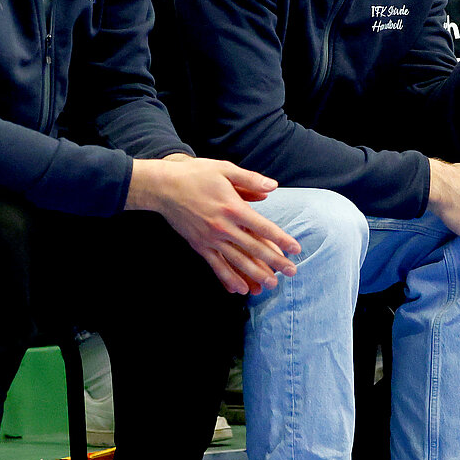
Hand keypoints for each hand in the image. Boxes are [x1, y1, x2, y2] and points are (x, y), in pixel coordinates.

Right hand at [127, 157, 301, 294]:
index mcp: (233, 207)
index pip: (263, 227)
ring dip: (256, 274)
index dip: (281, 239)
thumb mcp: (224, 169)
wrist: (163, 187)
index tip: (296, 249)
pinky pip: (216, 266)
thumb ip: (250, 180)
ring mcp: (210, 239)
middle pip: (254, 248)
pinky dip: (228, 279)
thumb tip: (273, 187)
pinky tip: (240, 290)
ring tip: (272, 285)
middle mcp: (223, 227)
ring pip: (238, 261)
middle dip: (275, 262)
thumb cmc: (195, 175)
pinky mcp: (199, 246)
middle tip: (292, 272)